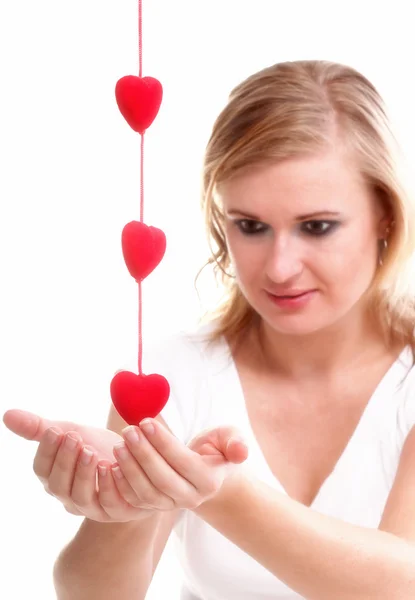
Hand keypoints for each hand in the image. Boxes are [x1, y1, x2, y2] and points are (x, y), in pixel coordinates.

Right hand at [3, 408, 162, 522]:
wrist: (135, 460)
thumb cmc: (96, 447)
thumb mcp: (71, 433)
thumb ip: (41, 427)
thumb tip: (7, 414)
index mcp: (55, 479)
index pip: (42, 470)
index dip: (47, 451)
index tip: (55, 429)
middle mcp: (71, 498)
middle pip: (59, 485)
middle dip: (65, 460)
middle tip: (74, 437)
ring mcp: (94, 507)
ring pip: (81, 497)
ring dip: (84, 473)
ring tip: (90, 451)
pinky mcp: (119, 509)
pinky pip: (111, 503)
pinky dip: (109, 485)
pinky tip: (112, 466)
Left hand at [109, 418, 248, 510]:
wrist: (208, 473)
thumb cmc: (216, 449)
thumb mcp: (229, 439)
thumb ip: (235, 442)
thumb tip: (241, 451)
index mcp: (209, 480)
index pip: (183, 462)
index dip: (163, 443)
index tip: (146, 421)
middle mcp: (190, 498)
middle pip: (162, 479)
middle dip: (143, 454)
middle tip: (128, 430)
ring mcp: (171, 506)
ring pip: (147, 492)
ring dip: (130, 468)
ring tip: (119, 443)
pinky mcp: (155, 507)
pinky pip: (135, 501)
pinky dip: (122, 484)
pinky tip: (112, 464)